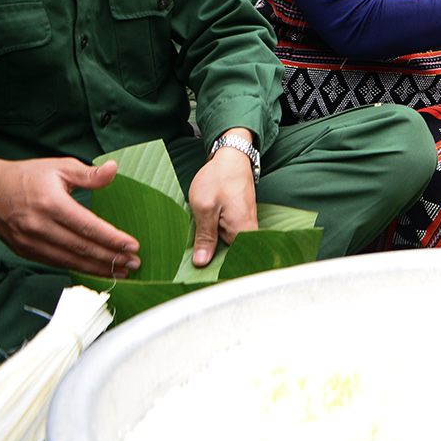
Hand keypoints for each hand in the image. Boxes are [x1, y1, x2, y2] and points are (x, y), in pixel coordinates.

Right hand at [0, 157, 139, 276]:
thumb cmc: (26, 176)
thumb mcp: (59, 167)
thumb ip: (89, 174)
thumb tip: (114, 169)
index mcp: (51, 203)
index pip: (88, 226)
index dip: (112, 239)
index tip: (133, 246)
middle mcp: (39, 226)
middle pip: (81, 247)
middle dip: (111, 258)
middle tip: (134, 264)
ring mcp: (29, 241)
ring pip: (69, 260)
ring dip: (97, 268)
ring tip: (121, 272)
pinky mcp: (24, 250)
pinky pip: (55, 262)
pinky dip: (77, 268)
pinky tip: (94, 270)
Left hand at [186, 130, 257, 267]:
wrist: (232, 156)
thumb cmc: (218, 179)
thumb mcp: (204, 208)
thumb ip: (205, 237)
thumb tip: (202, 263)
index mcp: (242, 230)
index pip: (237, 262)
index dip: (222, 274)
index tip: (205, 284)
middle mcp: (249, 230)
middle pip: (234, 256)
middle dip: (216, 264)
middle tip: (192, 272)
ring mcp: (245, 224)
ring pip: (230, 247)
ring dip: (214, 252)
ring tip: (194, 259)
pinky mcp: (240, 219)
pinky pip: (229, 237)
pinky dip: (216, 241)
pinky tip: (203, 242)